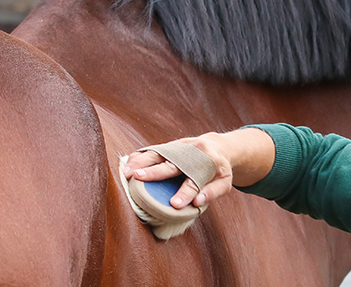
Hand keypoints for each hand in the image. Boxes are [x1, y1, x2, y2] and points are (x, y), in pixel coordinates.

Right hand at [121, 133, 235, 208]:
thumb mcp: (224, 182)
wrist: (218, 145)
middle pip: (172, 164)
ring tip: (126, 172)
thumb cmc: (221, 169)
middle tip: (138, 178)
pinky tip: (128, 162)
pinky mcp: (173, 144)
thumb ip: (212, 192)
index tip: (175, 204)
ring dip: (141, 162)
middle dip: (154, 171)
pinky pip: (155, 149)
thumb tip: (197, 202)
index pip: (195, 181)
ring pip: (159, 153)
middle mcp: (193, 152)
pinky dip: (141, 155)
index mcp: (209, 163)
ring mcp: (182, 146)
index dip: (185, 193)